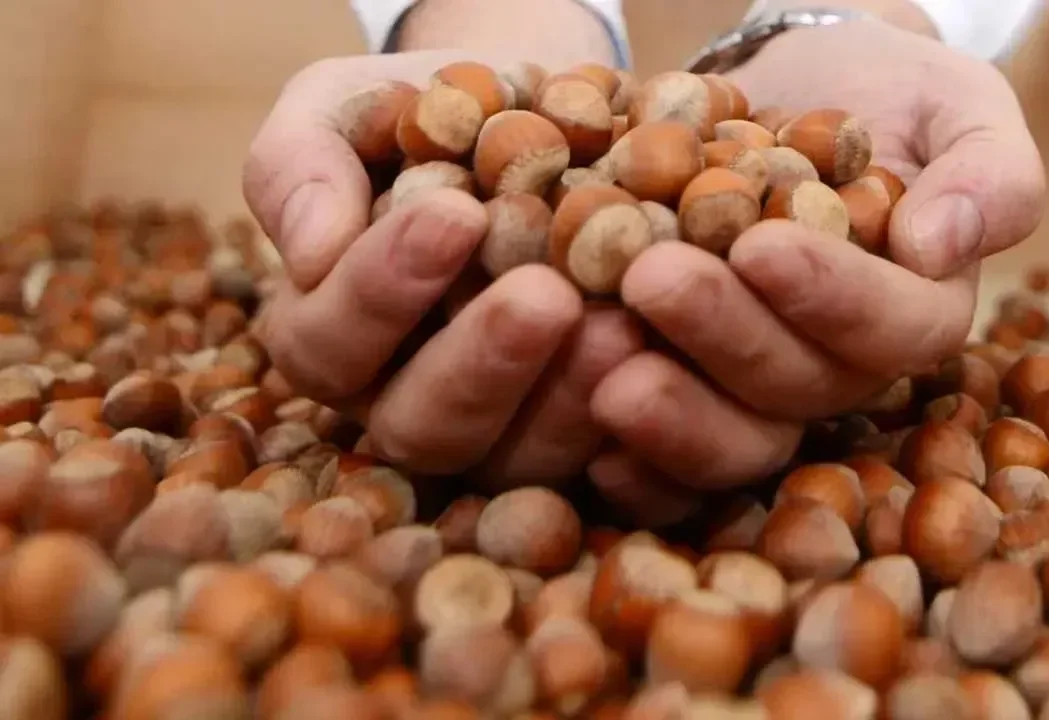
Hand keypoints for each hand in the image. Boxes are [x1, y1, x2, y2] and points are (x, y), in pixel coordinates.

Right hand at [242, 51, 641, 486]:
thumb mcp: (342, 111)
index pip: (329, 340)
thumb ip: (300, 167)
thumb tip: (309, 252)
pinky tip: (666, 354)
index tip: (456, 214)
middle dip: (483, 363)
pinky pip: (598, 456)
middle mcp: (399, 399)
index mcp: (328, 331)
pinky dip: (633, 412)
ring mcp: (492, 429)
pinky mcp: (569, 433)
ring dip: (567, 402)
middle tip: (547, 297)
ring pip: (513, 457)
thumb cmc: (417, 114)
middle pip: (419, 424)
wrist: (528, 117)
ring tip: (623, 328)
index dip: (384, 288)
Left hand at [588, 18, 1044, 495]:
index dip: (832, 298)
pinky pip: (668, 455)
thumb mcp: (954, 103)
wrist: (787, 91)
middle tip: (650, 278)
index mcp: (914, 311)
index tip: (762, 246)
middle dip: (725, 338)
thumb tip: (942, 246)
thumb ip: (989, 170)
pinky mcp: (693, 390)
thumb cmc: (885, 94)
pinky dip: (631, 458)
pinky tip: (586, 437)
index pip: (896, 328)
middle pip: (797, 387)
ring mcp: (759, 389)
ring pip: (732, 433)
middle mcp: (839, 368)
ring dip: (669, 408)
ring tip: (598, 352)